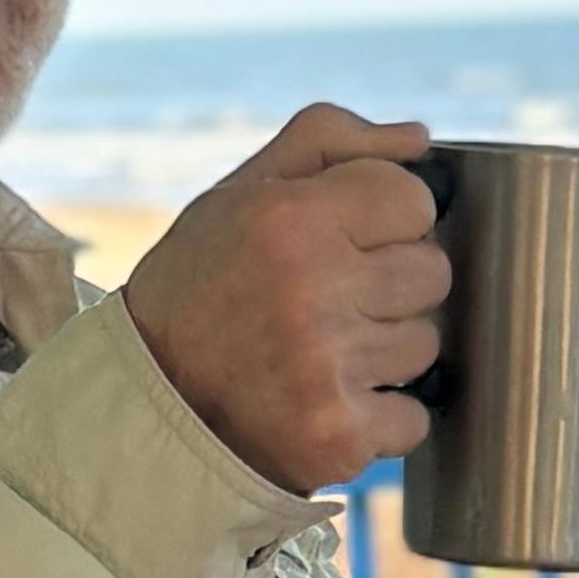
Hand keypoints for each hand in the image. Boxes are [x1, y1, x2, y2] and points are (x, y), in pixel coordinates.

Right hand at [123, 105, 445, 492]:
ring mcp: (327, 370)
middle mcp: (311, 290)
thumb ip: (331, 142)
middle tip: (330, 300)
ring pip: (426, 346)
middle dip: (391, 285)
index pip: (413, 200)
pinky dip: (381, 418)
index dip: (388, 219)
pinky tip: (327, 401)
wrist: (147, 402)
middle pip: (431, 274)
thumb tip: (420, 139)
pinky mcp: (338, 438)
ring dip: (386, 352)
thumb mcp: (242, 192)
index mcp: (290, 219)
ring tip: (322, 352)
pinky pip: (413, 418)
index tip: (347, 240)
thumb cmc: (201, 284)